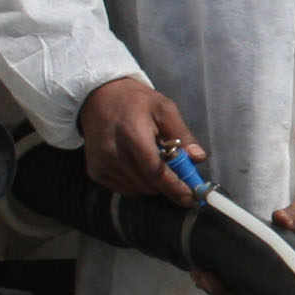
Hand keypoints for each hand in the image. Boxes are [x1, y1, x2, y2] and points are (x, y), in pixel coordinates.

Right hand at [82, 75, 203, 202]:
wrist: (99, 97)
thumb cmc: (136, 102)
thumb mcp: (164, 109)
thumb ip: (182, 133)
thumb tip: (199, 158)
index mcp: (133, 134)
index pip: (156, 170)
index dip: (175, 187)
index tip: (191, 198)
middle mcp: (114, 152)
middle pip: (148, 184)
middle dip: (168, 185)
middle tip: (179, 174)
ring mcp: (102, 163)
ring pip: (138, 189)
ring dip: (153, 184)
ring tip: (155, 162)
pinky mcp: (95, 171)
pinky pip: (124, 189)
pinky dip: (138, 184)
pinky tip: (138, 165)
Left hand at [197, 190, 294, 294]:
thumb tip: (280, 219)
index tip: (223, 289)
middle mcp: (290, 288)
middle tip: (202, 276)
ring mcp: (281, 284)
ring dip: (221, 291)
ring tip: (199, 275)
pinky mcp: (272, 276)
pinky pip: (249, 289)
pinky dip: (228, 284)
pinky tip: (209, 273)